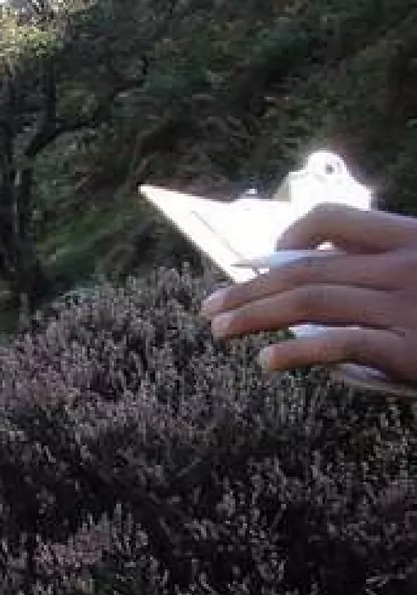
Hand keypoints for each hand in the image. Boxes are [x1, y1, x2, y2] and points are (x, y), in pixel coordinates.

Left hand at [203, 204, 416, 384]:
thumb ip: (376, 268)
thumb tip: (305, 279)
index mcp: (408, 237)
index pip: (333, 219)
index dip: (287, 237)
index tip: (258, 264)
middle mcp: (405, 266)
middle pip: (307, 268)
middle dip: (251, 288)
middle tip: (211, 307)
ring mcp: (405, 306)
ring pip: (312, 302)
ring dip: (256, 315)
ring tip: (221, 330)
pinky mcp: (408, 348)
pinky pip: (341, 344)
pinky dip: (298, 352)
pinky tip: (266, 360)